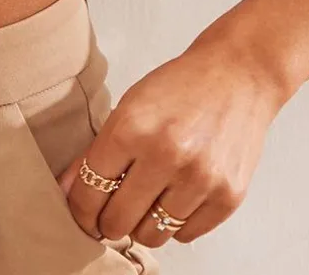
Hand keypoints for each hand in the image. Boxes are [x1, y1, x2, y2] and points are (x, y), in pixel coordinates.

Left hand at [57, 27, 288, 248]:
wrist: (238, 73)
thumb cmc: (181, 87)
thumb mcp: (131, 106)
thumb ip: (98, 152)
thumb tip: (70, 192)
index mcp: (132, 127)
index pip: (90, 192)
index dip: (81, 209)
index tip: (83, 213)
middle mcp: (166, 155)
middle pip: (118, 222)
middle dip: (109, 221)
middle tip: (114, 210)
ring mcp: (200, 179)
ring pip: (151, 236)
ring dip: (144, 224)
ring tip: (149, 199)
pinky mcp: (228, 196)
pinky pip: (185, 235)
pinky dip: (176, 222)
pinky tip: (178, 195)